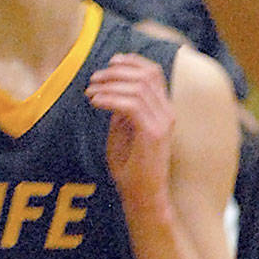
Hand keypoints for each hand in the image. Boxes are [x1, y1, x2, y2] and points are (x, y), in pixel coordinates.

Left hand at [84, 51, 174, 213]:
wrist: (143, 197)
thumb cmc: (131, 166)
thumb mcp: (123, 129)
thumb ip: (122, 108)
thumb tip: (110, 87)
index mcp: (163, 109)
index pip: (154, 72)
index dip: (132, 61)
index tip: (111, 61)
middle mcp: (167, 113)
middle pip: (145, 75)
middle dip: (116, 71)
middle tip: (93, 79)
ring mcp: (163, 123)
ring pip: (137, 87)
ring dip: (109, 84)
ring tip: (90, 92)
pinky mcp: (154, 134)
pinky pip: (131, 105)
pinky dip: (110, 99)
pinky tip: (95, 102)